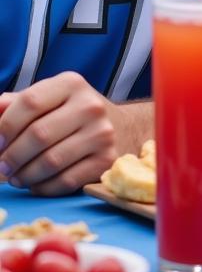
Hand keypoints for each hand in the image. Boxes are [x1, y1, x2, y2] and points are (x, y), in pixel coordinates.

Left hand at [0, 74, 121, 195]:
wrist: (120, 127)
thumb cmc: (69, 114)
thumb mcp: (47, 99)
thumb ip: (15, 104)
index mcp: (72, 84)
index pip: (30, 102)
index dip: (5, 126)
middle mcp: (91, 106)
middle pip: (38, 134)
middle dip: (11, 157)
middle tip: (2, 167)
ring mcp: (102, 133)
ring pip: (50, 162)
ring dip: (24, 176)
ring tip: (16, 177)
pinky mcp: (107, 160)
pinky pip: (65, 181)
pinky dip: (43, 187)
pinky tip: (37, 183)